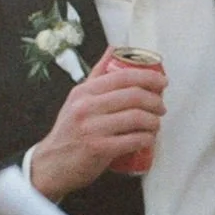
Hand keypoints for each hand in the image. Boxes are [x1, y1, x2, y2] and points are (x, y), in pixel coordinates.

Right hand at [30, 53, 167, 198]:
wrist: (51, 165)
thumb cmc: (69, 132)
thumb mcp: (77, 99)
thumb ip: (97, 75)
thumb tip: (114, 50)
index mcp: (84, 92)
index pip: (122, 77)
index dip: (148, 77)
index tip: (162, 82)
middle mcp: (86, 107)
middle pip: (133, 96)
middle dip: (155, 100)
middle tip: (161, 107)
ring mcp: (92, 128)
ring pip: (136, 117)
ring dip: (154, 121)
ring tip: (156, 124)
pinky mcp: (99, 149)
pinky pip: (133, 140)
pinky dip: (146, 139)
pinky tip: (148, 139)